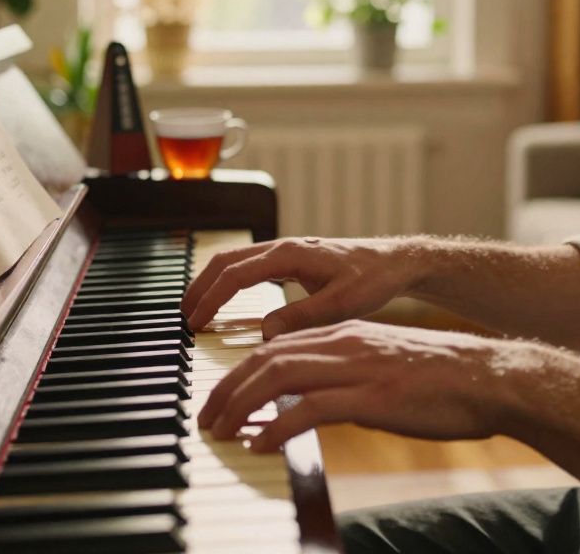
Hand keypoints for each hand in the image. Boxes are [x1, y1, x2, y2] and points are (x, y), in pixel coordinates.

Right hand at [182, 237, 421, 337]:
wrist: (395, 263)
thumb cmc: (373, 280)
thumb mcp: (340, 304)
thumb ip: (301, 316)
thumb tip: (264, 331)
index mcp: (290, 254)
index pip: (236, 274)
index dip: (212, 298)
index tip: (196, 323)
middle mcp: (283, 248)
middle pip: (226, 261)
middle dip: (200, 287)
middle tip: (184, 317)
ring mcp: (286, 252)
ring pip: (235, 261)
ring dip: (212, 283)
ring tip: (196, 309)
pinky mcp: (292, 260)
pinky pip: (249, 267)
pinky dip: (229, 282)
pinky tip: (226, 301)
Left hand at [197, 320, 531, 452]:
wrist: (489, 379)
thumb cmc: (440, 380)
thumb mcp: (382, 368)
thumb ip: (344, 378)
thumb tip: (310, 404)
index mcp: (345, 334)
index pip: (276, 346)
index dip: (239, 371)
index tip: (219, 398)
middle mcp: (345, 343)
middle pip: (266, 358)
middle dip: (226, 388)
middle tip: (207, 419)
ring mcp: (358, 368)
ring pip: (280, 377)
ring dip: (241, 405)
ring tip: (222, 432)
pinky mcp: (373, 398)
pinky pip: (312, 410)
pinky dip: (278, 427)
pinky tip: (261, 445)